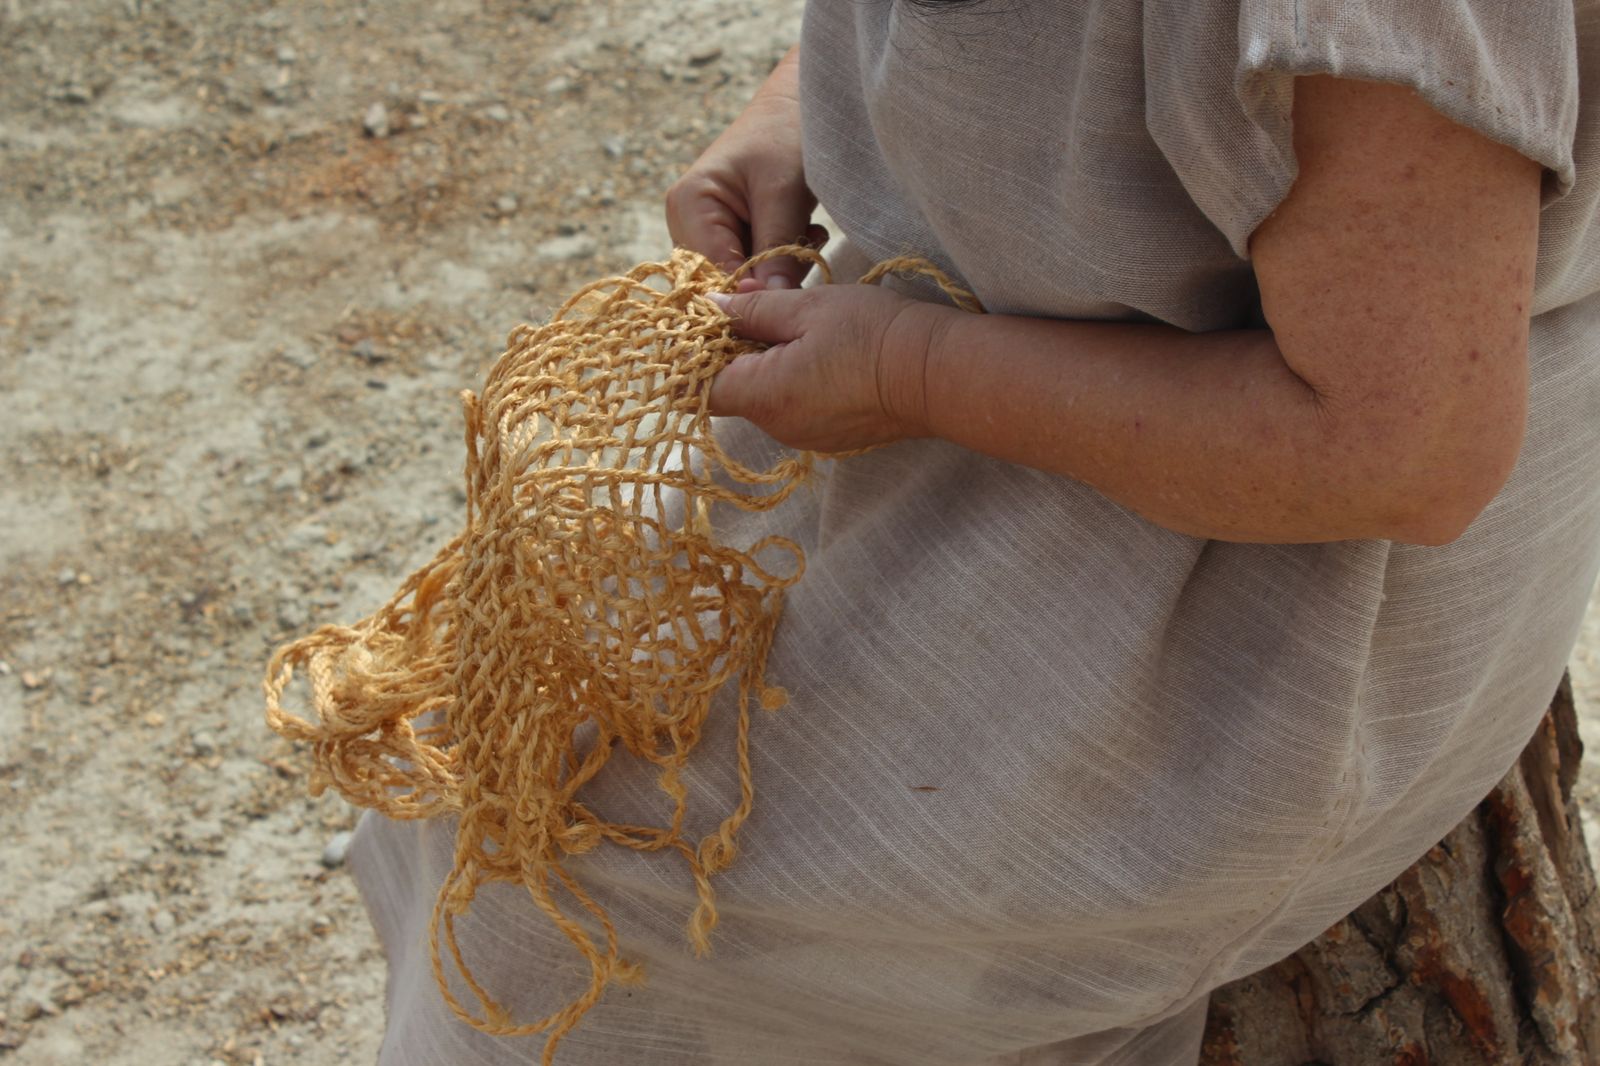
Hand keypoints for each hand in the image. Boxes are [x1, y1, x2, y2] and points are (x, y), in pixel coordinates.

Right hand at [665, 46, 826, 291]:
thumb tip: (771, 299)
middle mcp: (686, 224)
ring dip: (777, 270)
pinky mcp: (726, 237)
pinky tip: (802, 234)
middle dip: (766, 279)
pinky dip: (779, 262)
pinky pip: (750, 269)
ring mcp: (704, 232)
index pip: (710, 274)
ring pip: (740, 279)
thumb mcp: (784, 193)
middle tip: (806, 249)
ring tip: (807, 234)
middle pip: (721, 282)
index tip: (790, 288)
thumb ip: (777, 249)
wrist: (798, 108)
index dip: (749, 290)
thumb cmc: (786, 136)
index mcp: (689, 205)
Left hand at [707, 285, 949, 452]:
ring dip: (768, 366)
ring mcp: (806, 437)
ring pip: (765, 400)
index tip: (711, 322)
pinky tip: (822, 354)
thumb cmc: (873, 334)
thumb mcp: (806, 308)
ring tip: (797, 328)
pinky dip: (795, 381)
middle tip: (758, 309)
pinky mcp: (831, 437)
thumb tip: (710, 307)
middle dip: (735, 353)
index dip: (695, 356)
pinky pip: (795, 408)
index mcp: (764, 397)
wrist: (939, 374)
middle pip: (732, 394)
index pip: (698, 389)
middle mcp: (778, 428)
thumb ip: (751, 309)